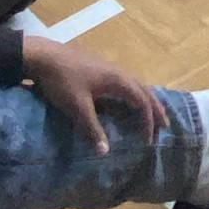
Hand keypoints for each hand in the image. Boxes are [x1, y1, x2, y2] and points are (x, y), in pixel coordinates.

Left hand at [19, 36, 171, 154]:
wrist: (43, 56)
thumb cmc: (62, 81)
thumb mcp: (77, 107)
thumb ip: (92, 129)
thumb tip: (105, 152)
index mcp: (117, 80)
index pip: (141, 102)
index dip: (147, 122)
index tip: (147, 141)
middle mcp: (118, 72)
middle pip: (144, 90)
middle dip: (155, 109)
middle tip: (165, 126)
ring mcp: (109, 69)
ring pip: (135, 85)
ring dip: (146, 100)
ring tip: (152, 113)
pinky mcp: (99, 69)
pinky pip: (125, 83)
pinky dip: (134, 94)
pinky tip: (127, 100)